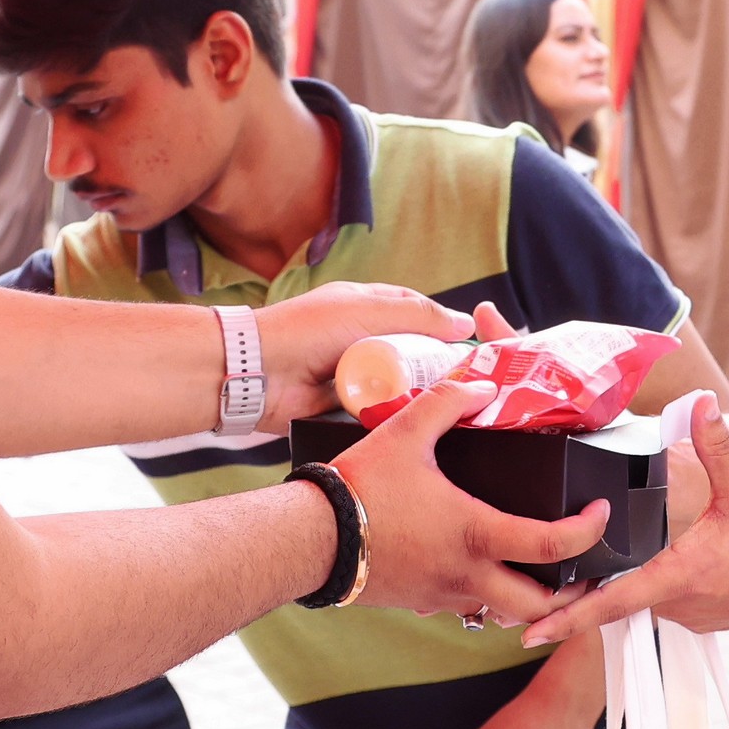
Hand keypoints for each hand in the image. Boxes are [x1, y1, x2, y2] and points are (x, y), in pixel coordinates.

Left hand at [249, 283, 469, 424]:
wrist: (258, 373)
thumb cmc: (309, 330)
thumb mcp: (368, 310)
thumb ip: (418, 315)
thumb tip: (465, 323)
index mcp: (364, 307)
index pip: (414, 311)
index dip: (441, 326)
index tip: (470, 346)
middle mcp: (361, 339)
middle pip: (411, 353)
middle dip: (433, 366)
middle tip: (465, 383)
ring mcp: (353, 373)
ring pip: (398, 384)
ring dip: (415, 393)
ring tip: (447, 406)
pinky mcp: (344, 406)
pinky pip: (379, 411)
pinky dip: (393, 414)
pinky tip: (416, 422)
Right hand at [335, 373, 607, 623]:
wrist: (310, 539)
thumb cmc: (360, 487)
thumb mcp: (406, 431)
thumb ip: (450, 402)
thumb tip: (483, 385)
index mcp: (476, 535)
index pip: (554, 547)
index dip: (588, 532)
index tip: (599, 513)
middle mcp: (467, 575)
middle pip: (539, 608)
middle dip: (569, 596)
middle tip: (579, 568)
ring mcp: (443, 596)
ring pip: (501, 613)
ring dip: (525, 597)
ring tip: (533, 566)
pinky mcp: (420, 603)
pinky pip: (464, 606)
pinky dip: (482, 593)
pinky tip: (474, 564)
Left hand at [524, 397, 728, 648]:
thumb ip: (718, 445)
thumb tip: (700, 402)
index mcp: (679, 576)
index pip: (611, 604)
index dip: (567, 617)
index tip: (528, 630)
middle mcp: (676, 604)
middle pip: (610, 603)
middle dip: (568, 600)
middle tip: (519, 597)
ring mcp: (686, 614)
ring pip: (632, 601)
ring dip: (601, 592)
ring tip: (559, 578)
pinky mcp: (697, 613)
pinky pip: (654, 601)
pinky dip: (632, 589)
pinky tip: (620, 568)